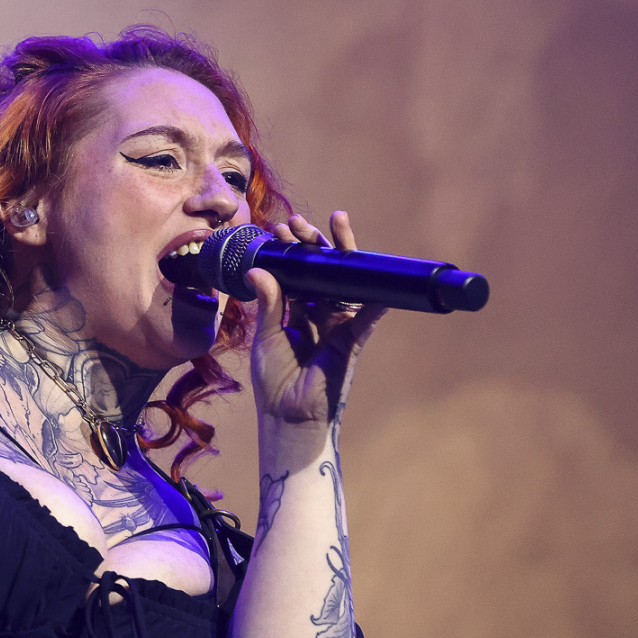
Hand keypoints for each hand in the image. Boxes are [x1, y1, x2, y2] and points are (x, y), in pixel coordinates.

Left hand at [248, 211, 387, 428]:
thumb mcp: (266, 336)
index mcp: (295, 312)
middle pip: (322, 271)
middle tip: (300, 221)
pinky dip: (376, 297)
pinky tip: (378, 273)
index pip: (296, 273)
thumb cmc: (274, 380)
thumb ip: (269, 303)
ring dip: (341, 254)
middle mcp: (318, 313)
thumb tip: (259, 268)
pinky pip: (368, 315)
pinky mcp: (352, 340)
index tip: (279, 230)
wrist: (288, 416)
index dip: (291, 251)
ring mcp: (337, 324)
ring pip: (345, 282)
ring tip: (336, 222)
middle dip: (314, 244)